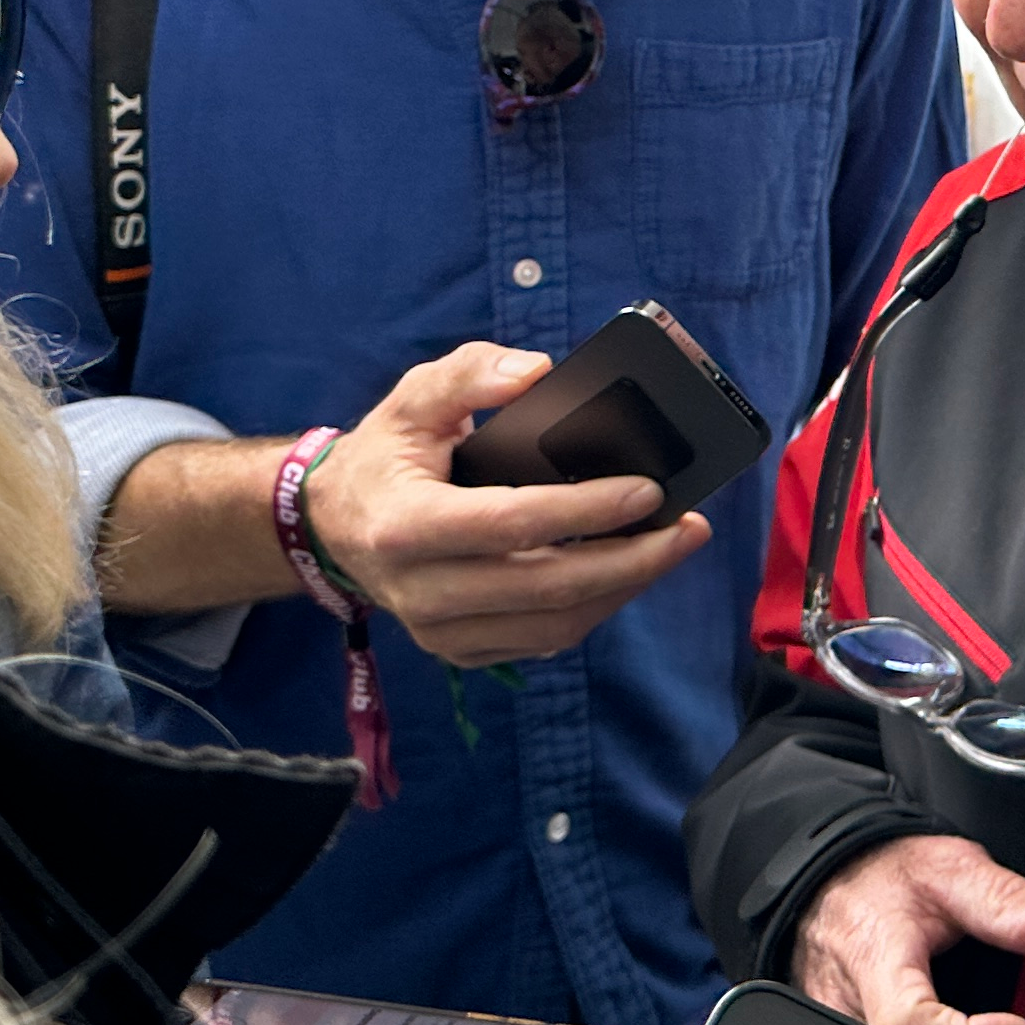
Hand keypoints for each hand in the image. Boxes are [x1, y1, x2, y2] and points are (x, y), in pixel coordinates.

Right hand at [304, 346, 712, 666]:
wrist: (335, 526)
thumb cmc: (387, 455)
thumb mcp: (414, 397)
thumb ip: (471, 374)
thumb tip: (538, 374)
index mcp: (405, 527)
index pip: (511, 524)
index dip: (584, 511)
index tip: (648, 490)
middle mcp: (419, 591)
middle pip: (546, 587)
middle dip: (631, 560)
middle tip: (689, 527)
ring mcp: (439, 631)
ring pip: (553, 623)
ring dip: (624, 588)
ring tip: (671, 546)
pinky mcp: (460, 650)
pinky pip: (543, 638)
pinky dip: (594, 607)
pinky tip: (628, 571)